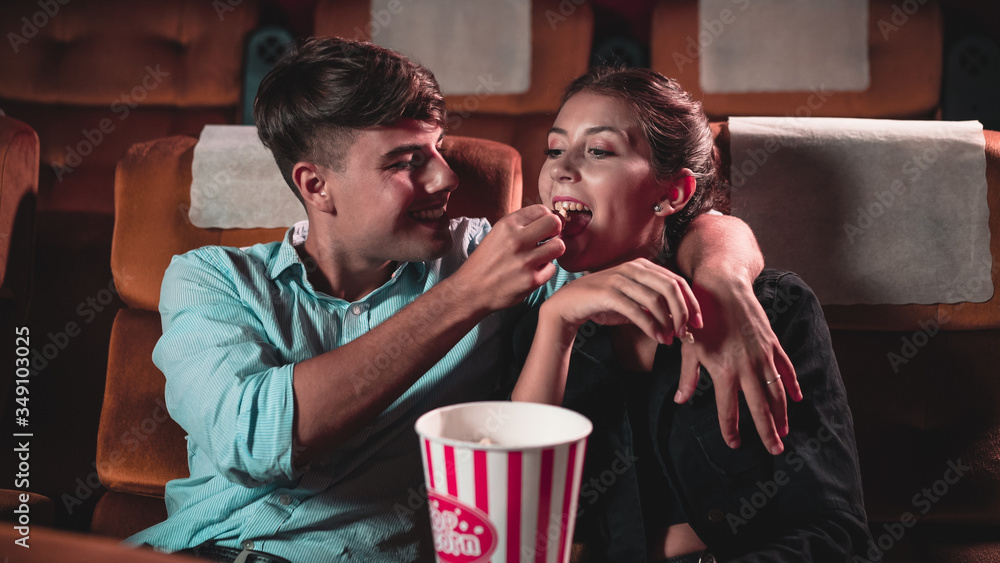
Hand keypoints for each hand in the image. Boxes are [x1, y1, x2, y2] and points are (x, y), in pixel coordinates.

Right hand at [453, 205, 564, 312]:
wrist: (471, 291)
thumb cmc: (486, 262)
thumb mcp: (497, 234)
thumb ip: (519, 225)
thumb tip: (547, 218)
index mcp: (507, 225)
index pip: (541, 210)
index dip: (546, 218)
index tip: (544, 227)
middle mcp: (517, 240)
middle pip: (555, 223)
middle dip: (556, 230)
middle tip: (549, 239)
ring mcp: (525, 261)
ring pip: (559, 246)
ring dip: (553, 251)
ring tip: (541, 256)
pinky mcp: (532, 281)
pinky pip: (552, 268)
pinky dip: (545, 270)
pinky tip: (533, 272)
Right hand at [539, 258, 701, 343]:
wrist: (569, 305)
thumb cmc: (603, 303)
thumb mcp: (633, 301)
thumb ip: (654, 305)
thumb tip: (681, 322)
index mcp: (642, 266)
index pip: (676, 280)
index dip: (691, 302)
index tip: (698, 322)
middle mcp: (633, 268)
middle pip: (670, 287)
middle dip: (684, 311)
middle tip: (688, 331)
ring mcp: (620, 279)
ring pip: (656, 299)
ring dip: (668, 322)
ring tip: (671, 339)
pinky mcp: (608, 293)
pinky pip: (637, 310)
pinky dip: (652, 326)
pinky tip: (658, 338)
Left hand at [675, 278, 802, 454]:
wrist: (722, 287)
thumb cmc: (700, 318)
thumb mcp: (688, 348)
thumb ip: (688, 377)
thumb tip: (680, 401)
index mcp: (723, 370)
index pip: (728, 409)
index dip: (731, 430)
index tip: (735, 444)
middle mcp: (746, 366)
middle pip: (760, 407)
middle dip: (767, 431)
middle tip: (775, 451)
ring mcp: (762, 355)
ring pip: (776, 391)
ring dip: (782, 414)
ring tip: (784, 432)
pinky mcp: (772, 343)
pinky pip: (786, 368)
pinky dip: (792, 384)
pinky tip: (797, 399)